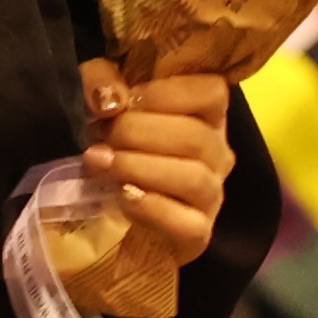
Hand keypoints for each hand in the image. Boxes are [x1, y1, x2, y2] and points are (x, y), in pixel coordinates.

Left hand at [83, 64, 233, 277]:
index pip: (212, 93)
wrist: (109, 219)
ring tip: (101, 163)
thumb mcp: (103, 102)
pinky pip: (189, 224)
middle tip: (100, 136)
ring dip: (140, 167)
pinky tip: (123, 196)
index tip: (126, 101)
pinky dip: (153, 207)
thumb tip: (109, 99)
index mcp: (205, 115)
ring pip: (194, 178)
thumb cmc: (115, 148)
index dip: (168, 93)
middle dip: (139, 132)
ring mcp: (211, 196)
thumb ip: (101, 83)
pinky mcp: (198, 234)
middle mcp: (217, 153)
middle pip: (196, 137)